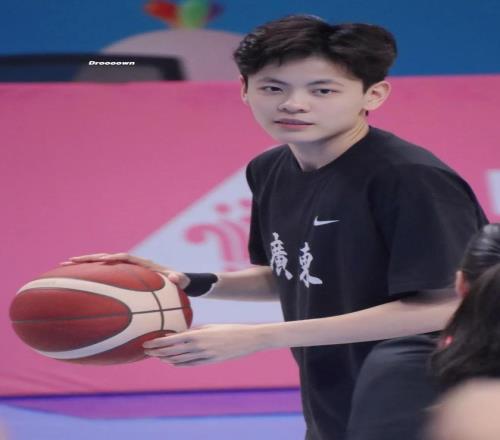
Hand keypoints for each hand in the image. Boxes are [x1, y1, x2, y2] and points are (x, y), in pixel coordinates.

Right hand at [60, 253, 190, 288]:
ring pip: (101, 265)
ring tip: (64, 268)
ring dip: (84, 266)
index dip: (113, 258)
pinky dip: (91, 276)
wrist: (178, 281)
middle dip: (88, 259)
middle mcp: (132, 263)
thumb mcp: (181, 280)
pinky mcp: (123, 277)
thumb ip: (179, 279)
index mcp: (143, 263)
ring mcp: (126, 270)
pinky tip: (77, 284)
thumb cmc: (180, 281)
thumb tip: (176, 277)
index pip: (125, 258)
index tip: (101, 260)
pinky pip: (104, 276)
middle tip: (69, 261)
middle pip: (106, 258)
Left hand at [143, 324, 266, 365]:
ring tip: (156, 356)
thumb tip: (177, 335)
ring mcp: (203, 357)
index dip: (156, 343)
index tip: (146, 343)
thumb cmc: (229, 329)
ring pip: (178, 360)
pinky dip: (177, 363)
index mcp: (196, 335)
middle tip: (145, 351)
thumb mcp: (210, 327)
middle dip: (156, 352)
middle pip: (171, 352)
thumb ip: (193, 332)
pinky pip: (189, 365)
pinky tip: (171, 361)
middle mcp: (198, 347)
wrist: (248, 339)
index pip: (170, 340)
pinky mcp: (209, 363)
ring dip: (165, 359)